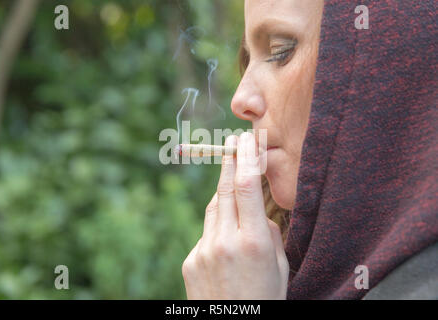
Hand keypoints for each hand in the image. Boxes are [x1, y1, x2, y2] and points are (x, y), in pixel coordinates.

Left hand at [182, 132, 288, 298]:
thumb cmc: (265, 301)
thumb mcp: (279, 269)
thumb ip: (269, 236)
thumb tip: (259, 215)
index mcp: (254, 243)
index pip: (246, 187)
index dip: (245, 159)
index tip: (246, 141)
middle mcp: (226, 242)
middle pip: (225, 190)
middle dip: (230, 162)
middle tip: (233, 142)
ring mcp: (204, 251)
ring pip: (214, 208)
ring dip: (223, 189)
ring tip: (232, 174)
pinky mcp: (191, 260)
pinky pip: (207, 231)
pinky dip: (217, 223)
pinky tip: (227, 230)